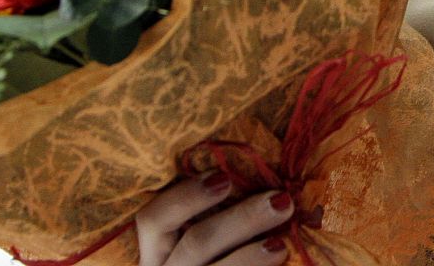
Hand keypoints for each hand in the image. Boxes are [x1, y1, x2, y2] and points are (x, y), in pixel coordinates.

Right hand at [135, 173, 293, 265]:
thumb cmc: (218, 253)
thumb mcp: (209, 235)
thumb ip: (216, 212)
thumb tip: (258, 177)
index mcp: (157, 250)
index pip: (152, 220)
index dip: (185, 197)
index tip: (224, 178)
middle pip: (196, 245)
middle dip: (241, 220)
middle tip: (281, 201)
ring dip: (250, 257)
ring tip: (280, 245)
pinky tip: (279, 261)